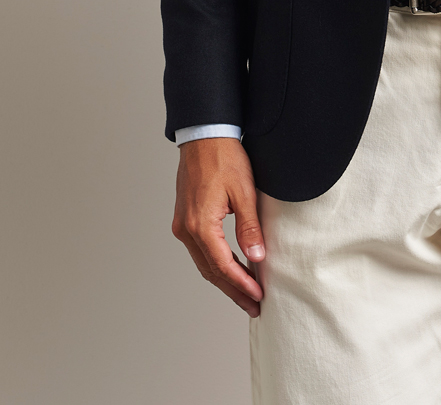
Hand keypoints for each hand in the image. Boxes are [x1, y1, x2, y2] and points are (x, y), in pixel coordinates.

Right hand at [172, 137, 264, 316]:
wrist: (204, 135)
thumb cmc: (224, 158)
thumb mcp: (244, 191)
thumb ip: (249, 226)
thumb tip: (256, 256)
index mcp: (200, 225)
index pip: (222, 266)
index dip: (241, 284)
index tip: (258, 296)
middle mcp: (186, 229)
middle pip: (210, 271)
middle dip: (233, 290)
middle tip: (254, 305)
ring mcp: (183, 225)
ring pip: (204, 263)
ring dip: (224, 279)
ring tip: (246, 293)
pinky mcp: (185, 219)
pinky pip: (200, 250)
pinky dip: (216, 263)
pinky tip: (231, 268)